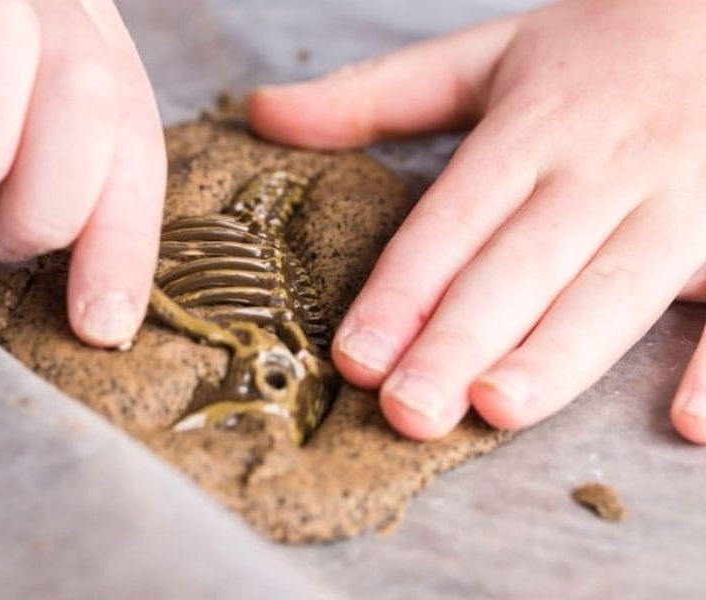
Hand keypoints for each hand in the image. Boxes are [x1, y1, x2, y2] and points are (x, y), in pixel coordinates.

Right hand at [0, 0, 166, 346]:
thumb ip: (25, 184)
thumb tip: (84, 279)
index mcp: (78, 53)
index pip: (138, 144)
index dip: (130, 237)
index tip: (109, 321)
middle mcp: (61, 10)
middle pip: (126, 118)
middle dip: (96, 226)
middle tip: (15, 251)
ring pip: (85, 90)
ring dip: (38, 193)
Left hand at [248, 0, 705, 443]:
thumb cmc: (599, 49)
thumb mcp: (485, 57)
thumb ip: (375, 94)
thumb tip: (265, 114)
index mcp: (532, 129)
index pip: (451, 222)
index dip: (402, 292)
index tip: (354, 359)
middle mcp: (602, 167)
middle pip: (521, 264)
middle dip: (461, 340)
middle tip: (408, 411)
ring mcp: (686, 199)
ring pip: (615, 287)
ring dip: (560, 352)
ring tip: (497, 408)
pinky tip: (688, 424)